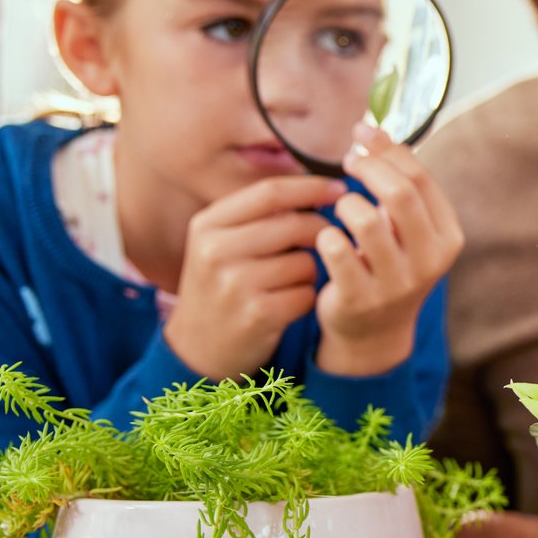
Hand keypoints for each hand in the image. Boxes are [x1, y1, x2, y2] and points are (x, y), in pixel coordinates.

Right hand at [165, 174, 343, 378]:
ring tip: (291, 282)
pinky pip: (306, 294)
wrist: (197, 350)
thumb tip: (317, 186)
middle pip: (294, 224)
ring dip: (312, 271)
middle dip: (323, 230)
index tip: (339, 189)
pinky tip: (288, 306)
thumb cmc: (221, 289)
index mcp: (207, 225)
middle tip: (331, 240)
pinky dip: (307, 298)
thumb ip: (257, 217)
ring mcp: (235, 284)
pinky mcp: (256, 315)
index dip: (311, 187)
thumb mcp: (220, 245)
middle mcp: (216, 251)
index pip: (270, 192)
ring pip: (306, 261)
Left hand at [315, 126, 465, 375]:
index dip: (387, 149)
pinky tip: (328, 238)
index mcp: (447, 236)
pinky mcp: (361, 299)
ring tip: (341, 208)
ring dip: (346, 204)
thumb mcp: (403, 224)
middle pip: (400, 193)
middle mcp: (430, 261)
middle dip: (368, 168)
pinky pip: (336, 250)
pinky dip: (326, 235)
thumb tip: (369, 127)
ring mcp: (397, 283)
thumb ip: (395, 179)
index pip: (420, 178)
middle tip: (348, 160)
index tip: (361, 135)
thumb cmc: (388, 262)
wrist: (373, 329)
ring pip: (365, 219)